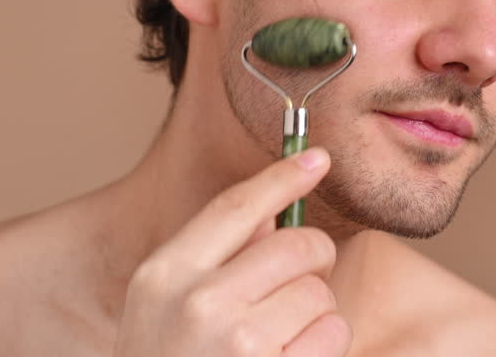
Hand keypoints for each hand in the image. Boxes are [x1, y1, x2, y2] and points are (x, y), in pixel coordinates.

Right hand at [113, 147, 351, 355]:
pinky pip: (332, 333)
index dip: (282, 178)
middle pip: (295, 245)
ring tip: (278, 342)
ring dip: (314, 314)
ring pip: (319, 292)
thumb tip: (271, 212)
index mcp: (164, 277)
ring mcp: (237, 345)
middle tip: (298, 284)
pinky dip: (324, 345)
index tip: (318, 158)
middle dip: (312, 259)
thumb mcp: (163, 310)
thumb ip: (212, 260)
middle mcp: (197, 304)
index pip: (235, 208)